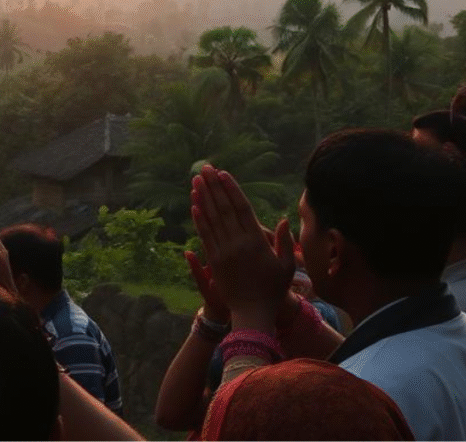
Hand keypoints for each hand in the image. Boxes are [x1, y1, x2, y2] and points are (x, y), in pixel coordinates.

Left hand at [191, 165, 293, 328]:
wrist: (252, 312)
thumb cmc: (274, 289)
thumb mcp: (287, 265)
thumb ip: (285, 241)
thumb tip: (284, 219)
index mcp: (256, 242)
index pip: (241, 208)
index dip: (231, 189)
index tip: (223, 174)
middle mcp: (237, 243)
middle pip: (223, 208)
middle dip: (213, 186)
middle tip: (204, 168)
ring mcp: (223, 252)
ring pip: (211, 219)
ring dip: (202, 198)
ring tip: (196, 180)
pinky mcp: (213, 261)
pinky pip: (204, 236)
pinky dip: (199, 219)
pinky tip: (194, 205)